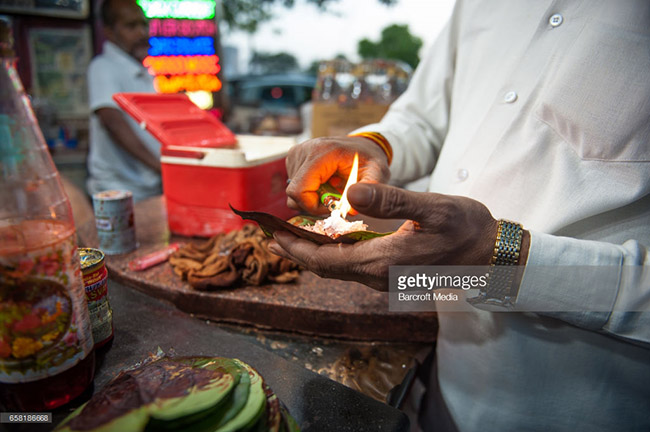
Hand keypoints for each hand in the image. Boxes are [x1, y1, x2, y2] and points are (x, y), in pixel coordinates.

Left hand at [269, 183, 518, 290]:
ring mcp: (385, 278)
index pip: (325, 260)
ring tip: (291, 234)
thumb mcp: (432, 209)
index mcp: (383, 261)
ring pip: (337, 268)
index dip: (295, 247)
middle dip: (296, 250)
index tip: (271, 233)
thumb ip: (391, 202)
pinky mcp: (392, 274)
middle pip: (325, 267)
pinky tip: (327, 238)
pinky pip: (351, 267)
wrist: (492, 257)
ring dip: (312, 252)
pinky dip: (332, 253)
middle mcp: (378, 276)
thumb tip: (353, 195)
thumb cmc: (467, 230)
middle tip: (271, 233)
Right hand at [285, 136, 390, 214]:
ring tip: (333, 187)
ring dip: (314, 197)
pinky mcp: (294, 159)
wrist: (363, 146)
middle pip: (294, 194)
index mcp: (320, 152)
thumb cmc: (370, 160)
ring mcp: (296, 154)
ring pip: (294, 193)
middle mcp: (303, 150)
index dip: (314, 206)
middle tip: (337, 197)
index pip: (299, 191)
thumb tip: (352, 208)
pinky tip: (326, 183)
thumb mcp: (378, 173)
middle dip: (315, 203)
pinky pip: (295, 186)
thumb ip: (371, 190)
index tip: (334, 204)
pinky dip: (310, 191)